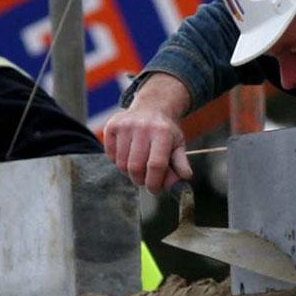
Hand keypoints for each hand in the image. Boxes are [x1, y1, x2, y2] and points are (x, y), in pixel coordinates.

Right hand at [103, 75, 193, 191]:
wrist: (151, 106)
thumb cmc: (165, 131)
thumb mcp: (178, 144)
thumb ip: (181, 163)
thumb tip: (184, 178)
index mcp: (162, 133)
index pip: (156, 165)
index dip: (154, 183)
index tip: (154, 189)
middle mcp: (143, 127)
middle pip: (136, 167)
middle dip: (140, 180)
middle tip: (145, 179)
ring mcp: (125, 125)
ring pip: (121, 164)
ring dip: (129, 171)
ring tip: (137, 164)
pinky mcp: (112, 126)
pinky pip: (111, 155)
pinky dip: (118, 160)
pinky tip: (127, 153)